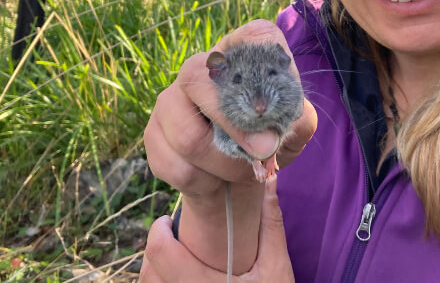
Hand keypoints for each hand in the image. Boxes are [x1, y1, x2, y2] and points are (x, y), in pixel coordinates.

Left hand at [140, 177, 294, 282]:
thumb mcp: (276, 268)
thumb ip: (271, 225)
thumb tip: (270, 180)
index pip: (160, 253)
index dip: (158, 231)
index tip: (168, 219)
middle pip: (147, 274)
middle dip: (154, 251)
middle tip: (171, 236)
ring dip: (153, 272)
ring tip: (172, 258)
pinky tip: (175, 279)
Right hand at [143, 19, 316, 271]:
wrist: (235, 176)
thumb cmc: (269, 139)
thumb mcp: (294, 130)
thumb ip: (296, 121)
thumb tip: (271, 129)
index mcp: (244, 52)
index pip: (255, 37)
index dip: (264, 69)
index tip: (272, 108)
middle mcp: (201, 65)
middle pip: (198, 80)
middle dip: (236, 127)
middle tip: (264, 151)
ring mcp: (171, 98)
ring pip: (188, 136)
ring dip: (223, 164)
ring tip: (240, 168)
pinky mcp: (153, 133)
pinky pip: (176, 165)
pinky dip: (204, 181)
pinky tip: (214, 176)